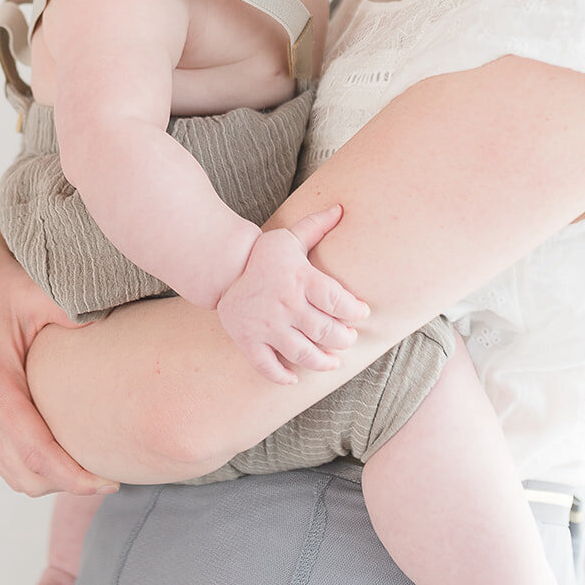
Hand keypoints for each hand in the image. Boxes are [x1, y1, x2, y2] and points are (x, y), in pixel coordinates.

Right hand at [0, 225, 119, 496]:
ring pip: (13, 474)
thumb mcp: (41, 294)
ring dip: (52, 481)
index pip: (37, 453)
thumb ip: (75, 317)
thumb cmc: (2, 283)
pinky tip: (65, 455)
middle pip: (26, 475)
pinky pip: (2, 459)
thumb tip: (121, 335)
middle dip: (70, 485)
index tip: (111, 480)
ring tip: (93, 469)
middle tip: (112, 475)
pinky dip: (34, 468)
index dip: (75, 477)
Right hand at [215, 205, 367, 384]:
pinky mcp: (248, 341)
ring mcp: (266, 325)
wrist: (223, 271)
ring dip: (323, 362)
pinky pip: (268, 366)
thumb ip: (316, 226)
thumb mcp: (289, 239)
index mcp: (299, 279)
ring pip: (304, 354)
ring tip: (333, 360)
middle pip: (326, 331)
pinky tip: (294, 377)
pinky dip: (283, 376)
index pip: (338, 301)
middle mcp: (285, 304)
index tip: (361, 313)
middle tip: (348, 338)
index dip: (355, 311)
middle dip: (344, 339)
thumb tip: (341, 208)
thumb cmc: (264, 258)